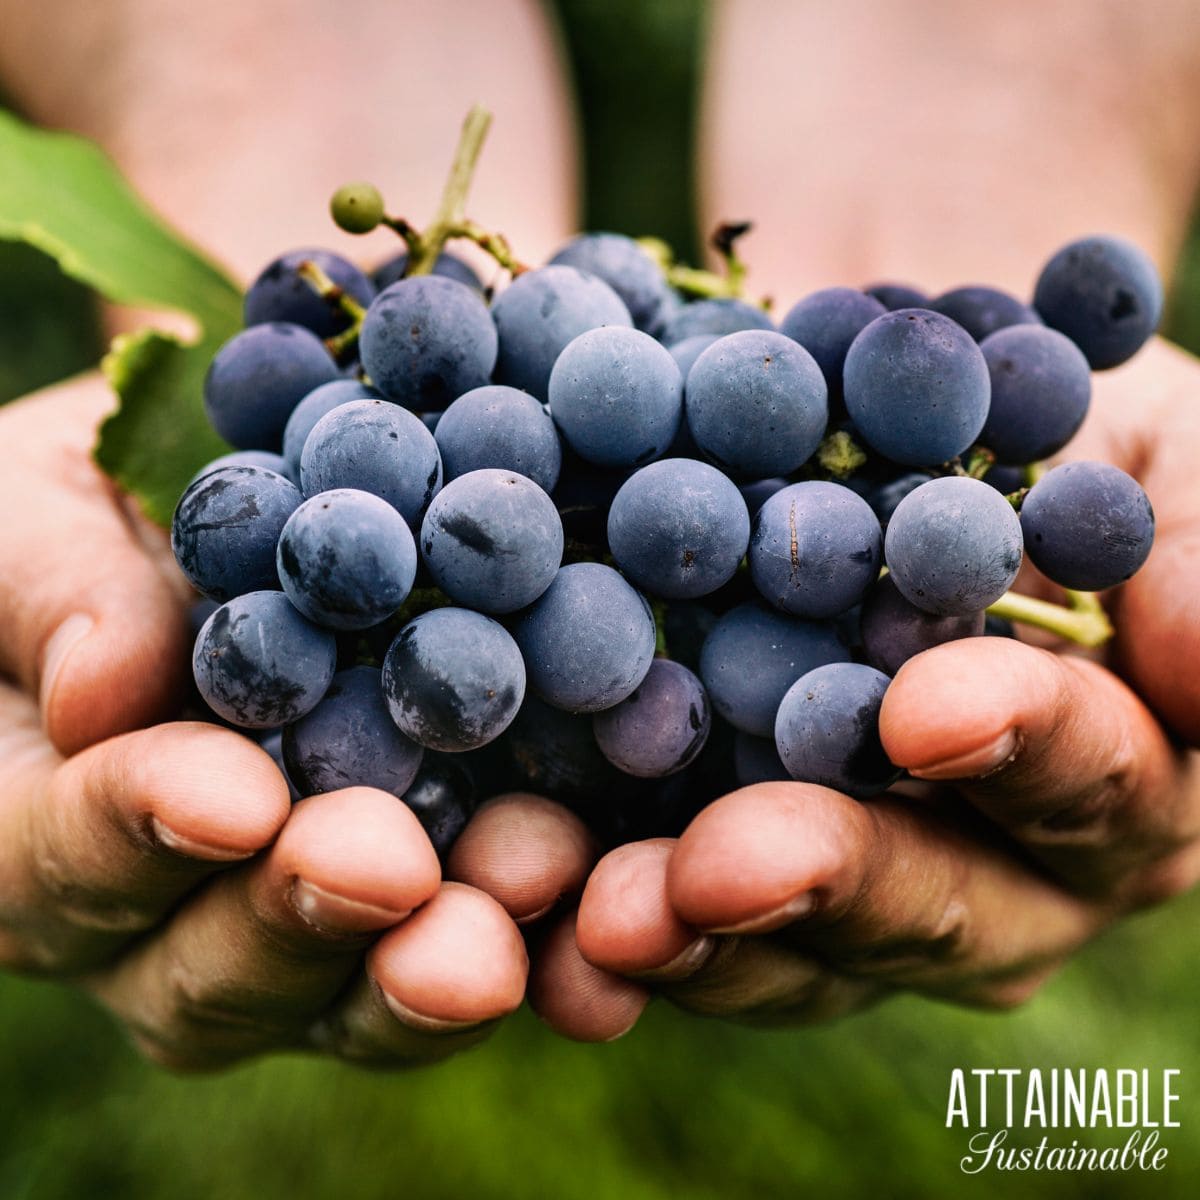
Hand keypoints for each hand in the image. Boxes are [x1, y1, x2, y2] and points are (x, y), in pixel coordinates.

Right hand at [0, 376, 595, 1068]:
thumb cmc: (98, 510)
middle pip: (211, 967)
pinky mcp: (431, 899)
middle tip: (389, 869)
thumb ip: (53, 593)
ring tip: (524, 886)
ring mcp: (304, 921)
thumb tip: (104, 692)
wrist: (234, 508)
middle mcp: (168, 910)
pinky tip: (608, 908)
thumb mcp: (43, 510)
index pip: (59, 855)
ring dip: (436, 957)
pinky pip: (480, 946)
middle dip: (302, 919)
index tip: (232, 795)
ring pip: (352, 991)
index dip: (136, 832)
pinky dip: (544, 941)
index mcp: (41, 819)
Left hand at [529, 338, 1199, 1038]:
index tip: (925, 709)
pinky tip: (518, 903)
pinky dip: (594, 914)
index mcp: (1113, 768)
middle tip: (711, 872)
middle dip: (823, 883)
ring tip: (595, 920)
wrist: (896, 433)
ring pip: (791, 947)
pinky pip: (674, 917)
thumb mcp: (1153, 451)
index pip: (1087, 774)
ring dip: (690, 937)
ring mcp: (858, 884)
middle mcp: (999, 863)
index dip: (1021, 745)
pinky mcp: (727, 868)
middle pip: (928, 900)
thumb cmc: (1048, 435)